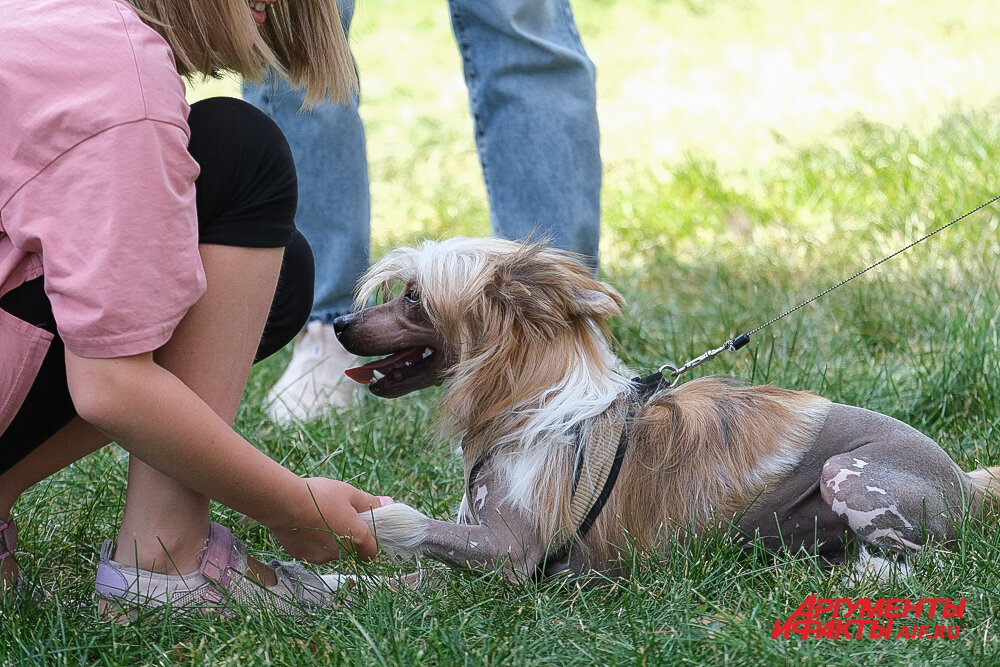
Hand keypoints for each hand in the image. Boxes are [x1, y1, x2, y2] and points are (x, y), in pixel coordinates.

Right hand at [269, 477, 392, 562]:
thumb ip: (371, 502)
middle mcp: (340, 553)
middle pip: (349, 550)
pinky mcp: (300, 556)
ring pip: (329, 551)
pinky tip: (303, 523)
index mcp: (357, 539)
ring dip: (328, 539)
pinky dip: (310, 540)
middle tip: (338, 515)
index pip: (371, 552)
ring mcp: (318, 557)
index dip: (369, 541)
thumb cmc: (321, 495)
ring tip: (317, 516)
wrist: (284, 503)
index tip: (363, 527)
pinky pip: (311, 550)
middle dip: (347, 537)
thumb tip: (389, 503)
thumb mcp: (350, 493)